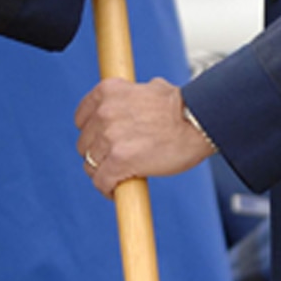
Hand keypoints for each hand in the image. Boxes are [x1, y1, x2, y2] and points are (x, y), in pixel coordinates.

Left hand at [74, 77, 215, 195]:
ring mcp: (109, 137)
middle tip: (113, 163)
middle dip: (98, 155)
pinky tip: (116, 192)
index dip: (91, 134)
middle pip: (85, 144)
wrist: (198, 122)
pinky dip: (107, 189)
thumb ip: (133, 94)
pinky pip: (102, 181)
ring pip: (91, 165)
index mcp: (108, 91)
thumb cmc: (182, 108)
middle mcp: (104, 112)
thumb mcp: (150, 88)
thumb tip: (133, 100)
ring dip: (102, 173)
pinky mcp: (118, 160)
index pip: (82, 118)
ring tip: (117, 179)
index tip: (100, 143)